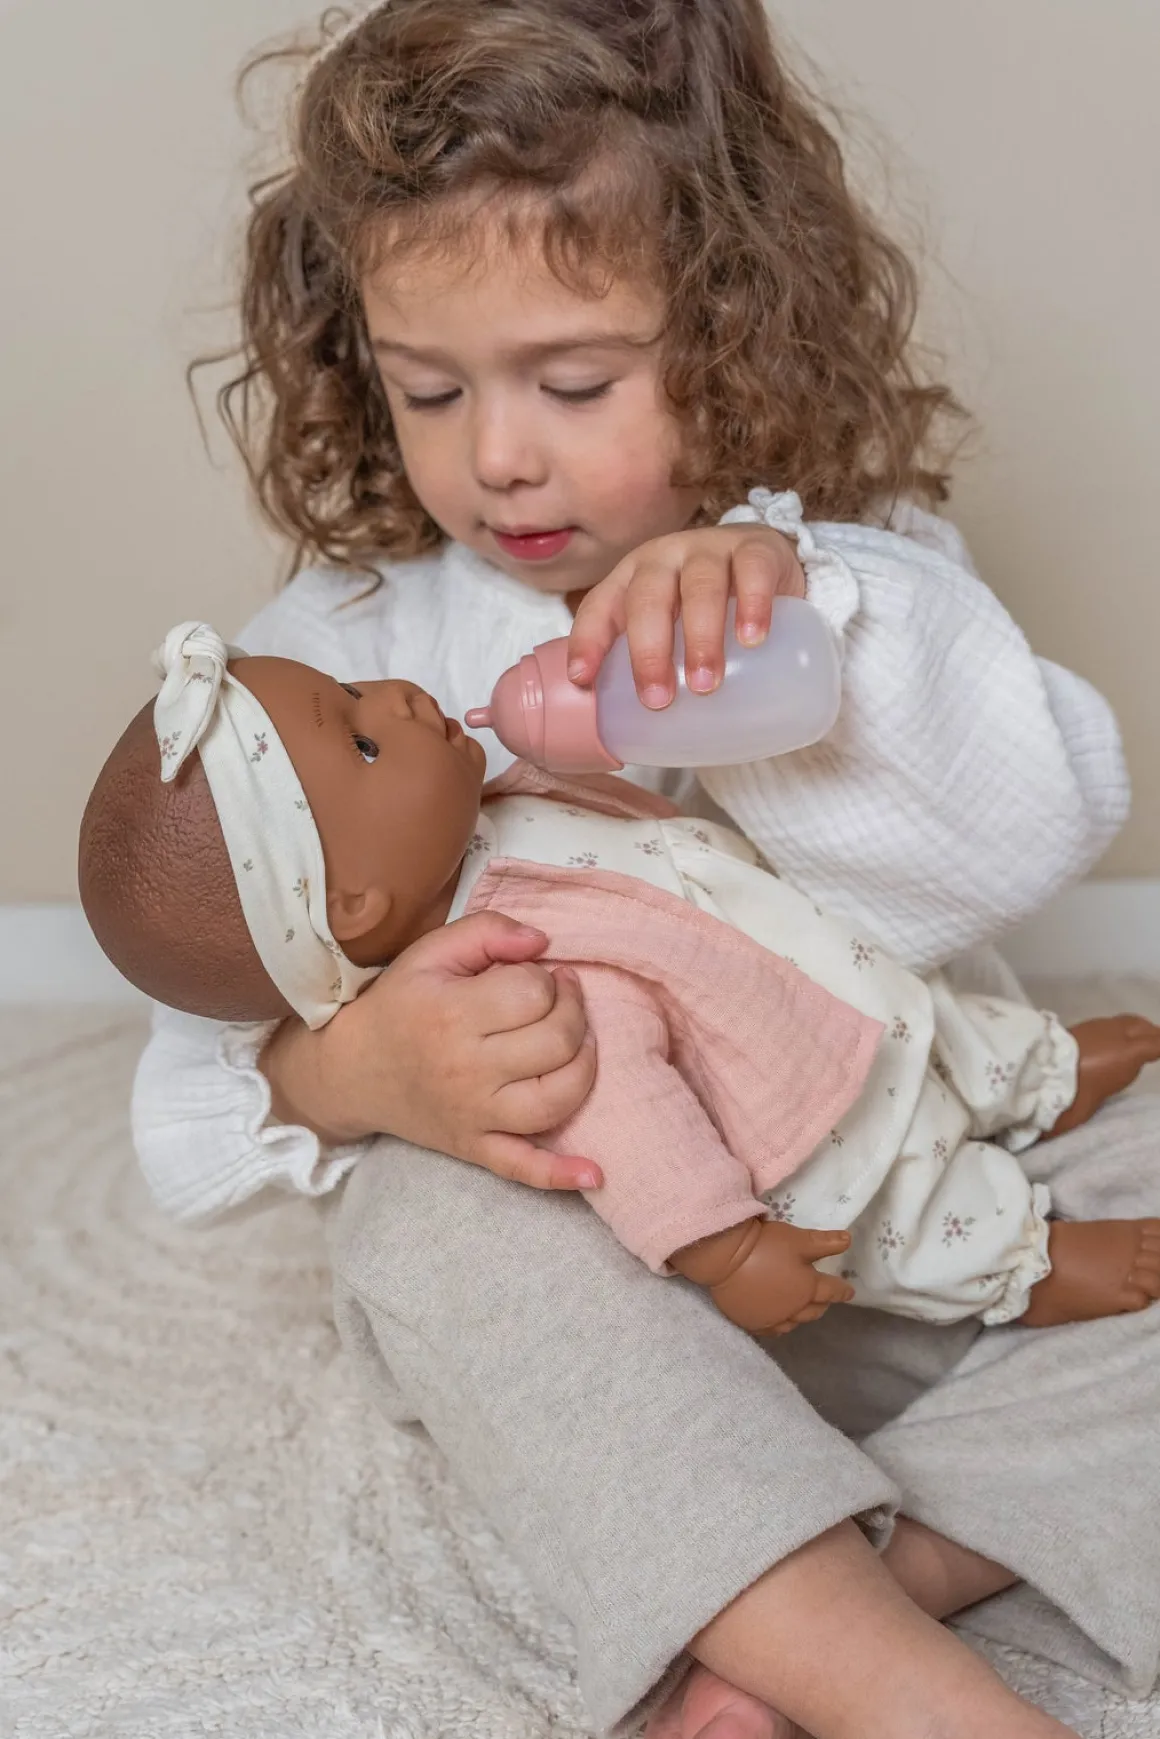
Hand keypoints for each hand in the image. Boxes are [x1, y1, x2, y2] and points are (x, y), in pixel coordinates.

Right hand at [262, 912, 600, 1190]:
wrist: (351, 1070)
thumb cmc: (398, 1005)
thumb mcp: (430, 953)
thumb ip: (487, 932)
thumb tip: (543, 941)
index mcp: (453, 1014)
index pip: (534, 992)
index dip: (548, 978)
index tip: (539, 976)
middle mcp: (467, 1069)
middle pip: (556, 1041)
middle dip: (574, 1013)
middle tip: (562, 1001)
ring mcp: (475, 1116)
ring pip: (557, 1099)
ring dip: (584, 1069)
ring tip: (575, 1044)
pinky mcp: (476, 1148)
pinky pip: (523, 1169)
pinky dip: (561, 1175)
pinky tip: (595, 1174)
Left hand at [567, 524, 805, 707]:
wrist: (767, 562)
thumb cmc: (708, 608)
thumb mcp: (672, 628)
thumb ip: (656, 664)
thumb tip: (639, 739)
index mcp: (632, 580)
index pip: (600, 606)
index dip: (588, 640)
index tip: (583, 680)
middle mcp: (665, 559)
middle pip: (648, 598)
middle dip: (648, 651)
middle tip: (658, 700)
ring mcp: (712, 549)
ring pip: (700, 586)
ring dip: (701, 637)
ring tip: (706, 684)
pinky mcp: (759, 548)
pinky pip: (753, 572)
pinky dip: (753, 605)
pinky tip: (752, 638)